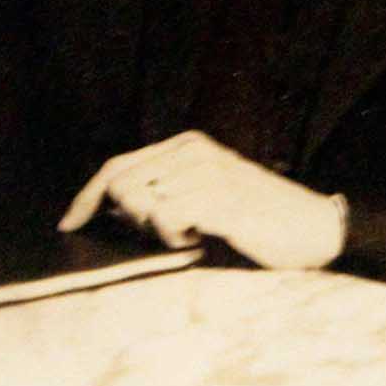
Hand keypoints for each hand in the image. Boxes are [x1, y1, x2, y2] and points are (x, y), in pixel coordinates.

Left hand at [57, 130, 345, 269]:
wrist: (316, 230)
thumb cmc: (261, 221)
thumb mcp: (207, 198)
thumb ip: (166, 193)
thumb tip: (115, 208)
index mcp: (188, 145)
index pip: (119, 165)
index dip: (88, 196)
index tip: (69, 225)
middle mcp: (193, 151)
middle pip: (120, 183)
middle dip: (127, 218)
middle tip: (167, 234)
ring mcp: (206, 172)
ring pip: (139, 203)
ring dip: (157, 231)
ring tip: (193, 234)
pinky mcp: (218, 198)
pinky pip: (165, 218)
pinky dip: (175, 238)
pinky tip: (201, 240)